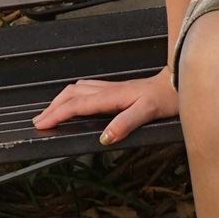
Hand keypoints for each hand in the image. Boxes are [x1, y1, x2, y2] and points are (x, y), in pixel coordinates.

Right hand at [31, 68, 179, 145]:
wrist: (180, 81)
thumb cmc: (167, 98)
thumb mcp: (149, 112)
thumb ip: (126, 123)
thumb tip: (104, 137)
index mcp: (112, 97)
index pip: (77, 105)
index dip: (57, 114)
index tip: (41, 124)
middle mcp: (109, 90)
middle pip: (72, 94)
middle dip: (53, 107)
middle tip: (38, 121)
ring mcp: (113, 87)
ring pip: (78, 89)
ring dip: (61, 99)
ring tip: (50, 111)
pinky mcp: (118, 88)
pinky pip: (88, 89)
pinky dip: (74, 95)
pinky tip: (76, 100)